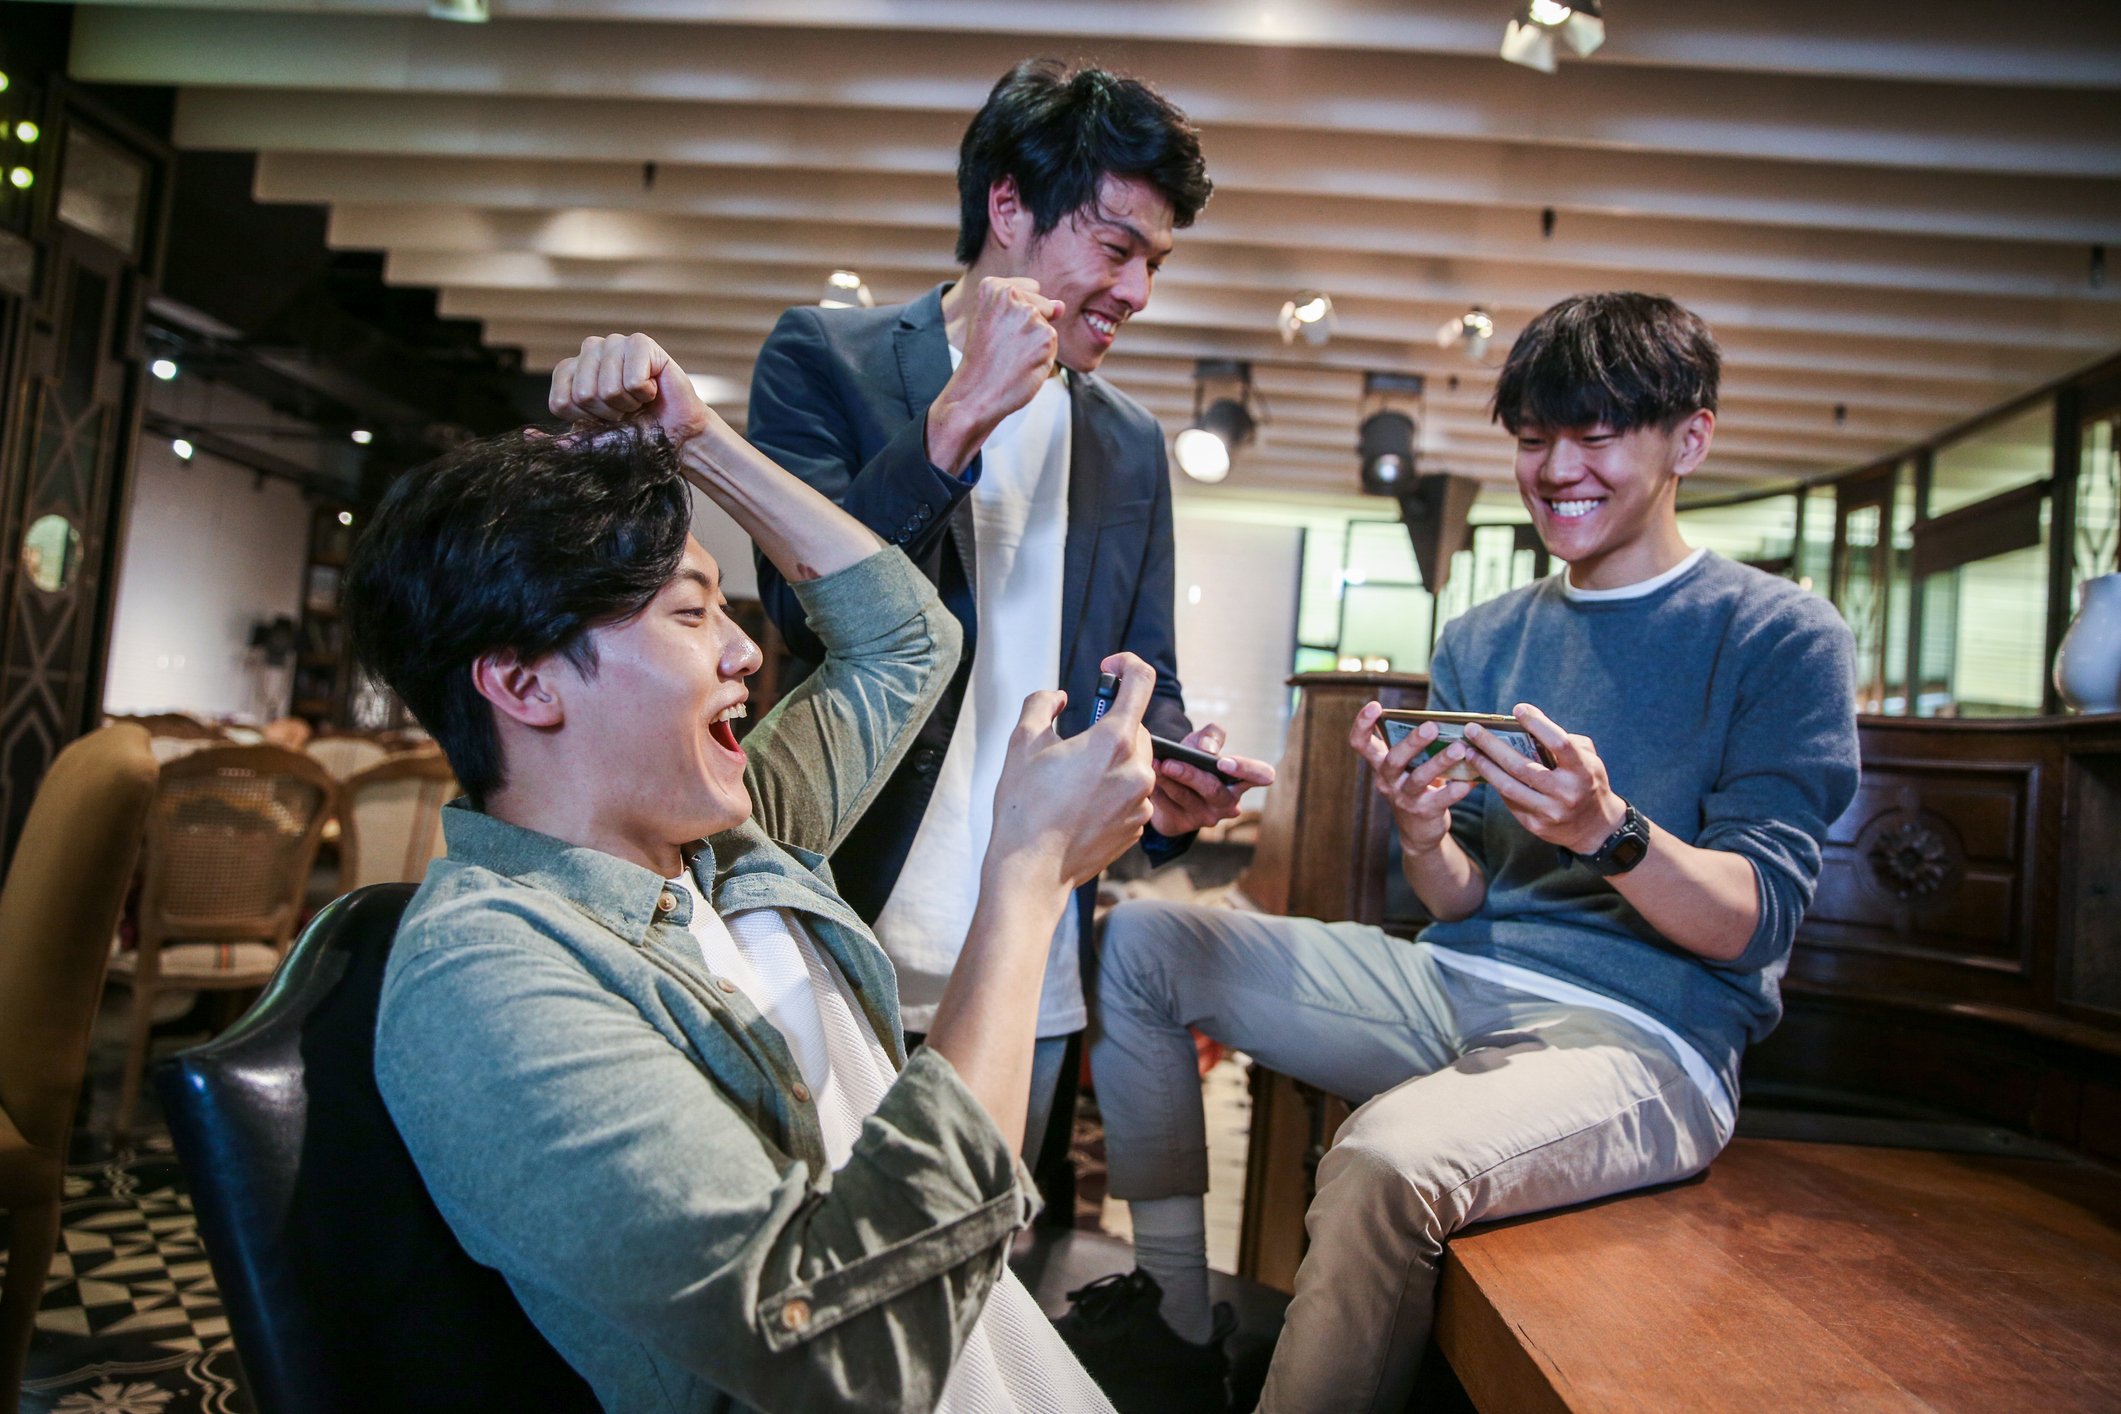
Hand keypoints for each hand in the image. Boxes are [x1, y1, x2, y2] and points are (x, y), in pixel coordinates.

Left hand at [549, 332, 716, 445]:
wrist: (673, 435)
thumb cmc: (633, 434)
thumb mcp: (592, 441)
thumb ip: (563, 440)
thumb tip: (528, 437)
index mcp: (570, 371)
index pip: (560, 401)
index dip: (585, 420)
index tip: (604, 419)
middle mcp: (589, 351)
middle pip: (583, 395)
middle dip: (609, 413)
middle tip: (626, 409)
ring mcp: (614, 342)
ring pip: (608, 388)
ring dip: (629, 404)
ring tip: (640, 399)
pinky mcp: (640, 342)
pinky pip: (633, 379)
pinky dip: (646, 393)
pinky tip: (653, 388)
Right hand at [927, 277, 1063, 473]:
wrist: (976, 393)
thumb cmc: (983, 360)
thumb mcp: (995, 322)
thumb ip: (1029, 306)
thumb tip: (1061, 306)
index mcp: (992, 286)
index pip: (1030, 288)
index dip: (1017, 314)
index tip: (997, 330)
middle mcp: (1011, 295)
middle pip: (1043, 304)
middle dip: (1030, 325)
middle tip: (1003, 346)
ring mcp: (1029, 315)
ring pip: (1048, 326)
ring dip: (1036, 342)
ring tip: (1012, 356)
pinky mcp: (1046, 336)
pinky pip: (1053, 344)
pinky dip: (1043, 357)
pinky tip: (1023, 365)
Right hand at [987, 652, 1157, 893]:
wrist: (1031, 869)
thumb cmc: (1024, 808)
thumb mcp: (1022, 743)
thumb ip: (1041, 704)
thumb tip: (1058, 698)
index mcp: (1112, 741)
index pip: (1141, 682)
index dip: (1127, 666)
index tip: (1110, 669)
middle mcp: (1137, 770)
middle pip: (1136, 728)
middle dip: (1109, 728)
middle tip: (1076, 744)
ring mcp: (1142, 802)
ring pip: (1134, 764)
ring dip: (1110, 763)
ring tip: (1073, 784)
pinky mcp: (1138, 827)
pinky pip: (1132, 796)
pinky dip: (1113, 792)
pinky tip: (1081, 807)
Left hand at [1147, 722, 1274, 836]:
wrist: (1165, 781)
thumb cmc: (1192, 758)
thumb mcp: (1202, 740)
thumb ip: (1210, 736)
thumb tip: (1207, 749)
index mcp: (1240, 780)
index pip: (1262, 775)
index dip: (1248, 770)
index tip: (1224, 762)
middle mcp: (1228, 803)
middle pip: (1214, 790)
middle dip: (1191, 775)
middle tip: (1170, 762)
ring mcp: (1205, 818)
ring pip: (1186, 799)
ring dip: (1169, 781)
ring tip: (1155, 765)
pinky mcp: (1180, 825)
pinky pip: (1167, 809)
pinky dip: (1157, 792)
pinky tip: (1149, 780)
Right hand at [1347, 701, 1474, 855]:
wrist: (1419, 832)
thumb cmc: (1416, 787)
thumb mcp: (1408, 767)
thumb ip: (1416, 748)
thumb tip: (1442, 721)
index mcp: (1380, 764)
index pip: (1361, 743)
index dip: (1363, 724)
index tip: (1374, 705)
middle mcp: (1387, 781)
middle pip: (1393, 759)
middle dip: (1412, 742)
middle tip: (1431, 726)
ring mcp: (1404, 798)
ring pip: (1419, 778)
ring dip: (1439, 761)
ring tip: (1459, 748)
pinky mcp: (1424, 812)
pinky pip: (1441, 799)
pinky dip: (1456, 788)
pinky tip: (1470, 780)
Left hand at [1461, 704, 1625, 854]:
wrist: (1595, 829)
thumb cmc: (1588, 782)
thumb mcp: (1588, 760)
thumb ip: (1565, 742)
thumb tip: (1529, 726)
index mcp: (1583, 771)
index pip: (1559, 744)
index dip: (1538, 724)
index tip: (1518, 709)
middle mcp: (1566, 792)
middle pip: (1521, 766)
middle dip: (1492, 746)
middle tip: (1472, 729)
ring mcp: (1550, 812)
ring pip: (1508, 787)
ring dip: (1484, 766)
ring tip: (1469, 751)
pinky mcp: (1536, 825)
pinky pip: (1510, 801)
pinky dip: (1496, 783)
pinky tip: (1484, 771)